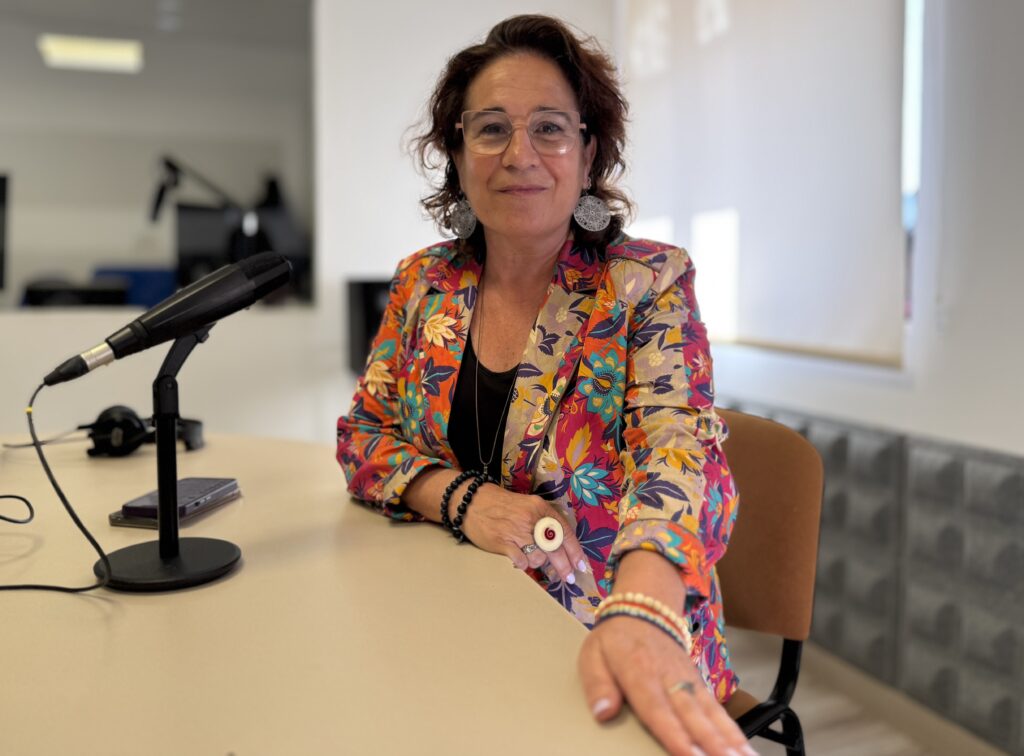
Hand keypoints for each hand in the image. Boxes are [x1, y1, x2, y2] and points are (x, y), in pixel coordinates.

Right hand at [459, 484, 588, 583]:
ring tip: (530, 556)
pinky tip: (518, 559)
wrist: (472, 502)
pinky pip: (521, 562)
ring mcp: (516, 531)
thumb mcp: (527, 505)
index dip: (575, 550)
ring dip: (537, 562)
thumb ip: (544, 522)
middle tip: (569, 578)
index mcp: (540, 507)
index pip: (564, 531)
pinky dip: (523, 564)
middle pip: (555, 548)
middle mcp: (531, 518)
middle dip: (565, 566)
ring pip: (539, 557)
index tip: (581, 565)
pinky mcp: (503, 542)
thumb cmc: (502, 506)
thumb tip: (562, 545)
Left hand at [579, 616, 754, 755]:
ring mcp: (687, 681)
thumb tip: (602, 713)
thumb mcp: (593, 656)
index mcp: (639, 674)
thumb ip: (597, 685)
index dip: (674, 735)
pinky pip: (718, 709)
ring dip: (729, 740)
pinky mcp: (699, 684)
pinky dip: (733, 730)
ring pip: (710, 714)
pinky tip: (746, 750)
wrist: (644, 607)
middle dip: (711, 744)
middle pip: (691, 716)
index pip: (658, 709)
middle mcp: (669, 679)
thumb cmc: (615, 638)